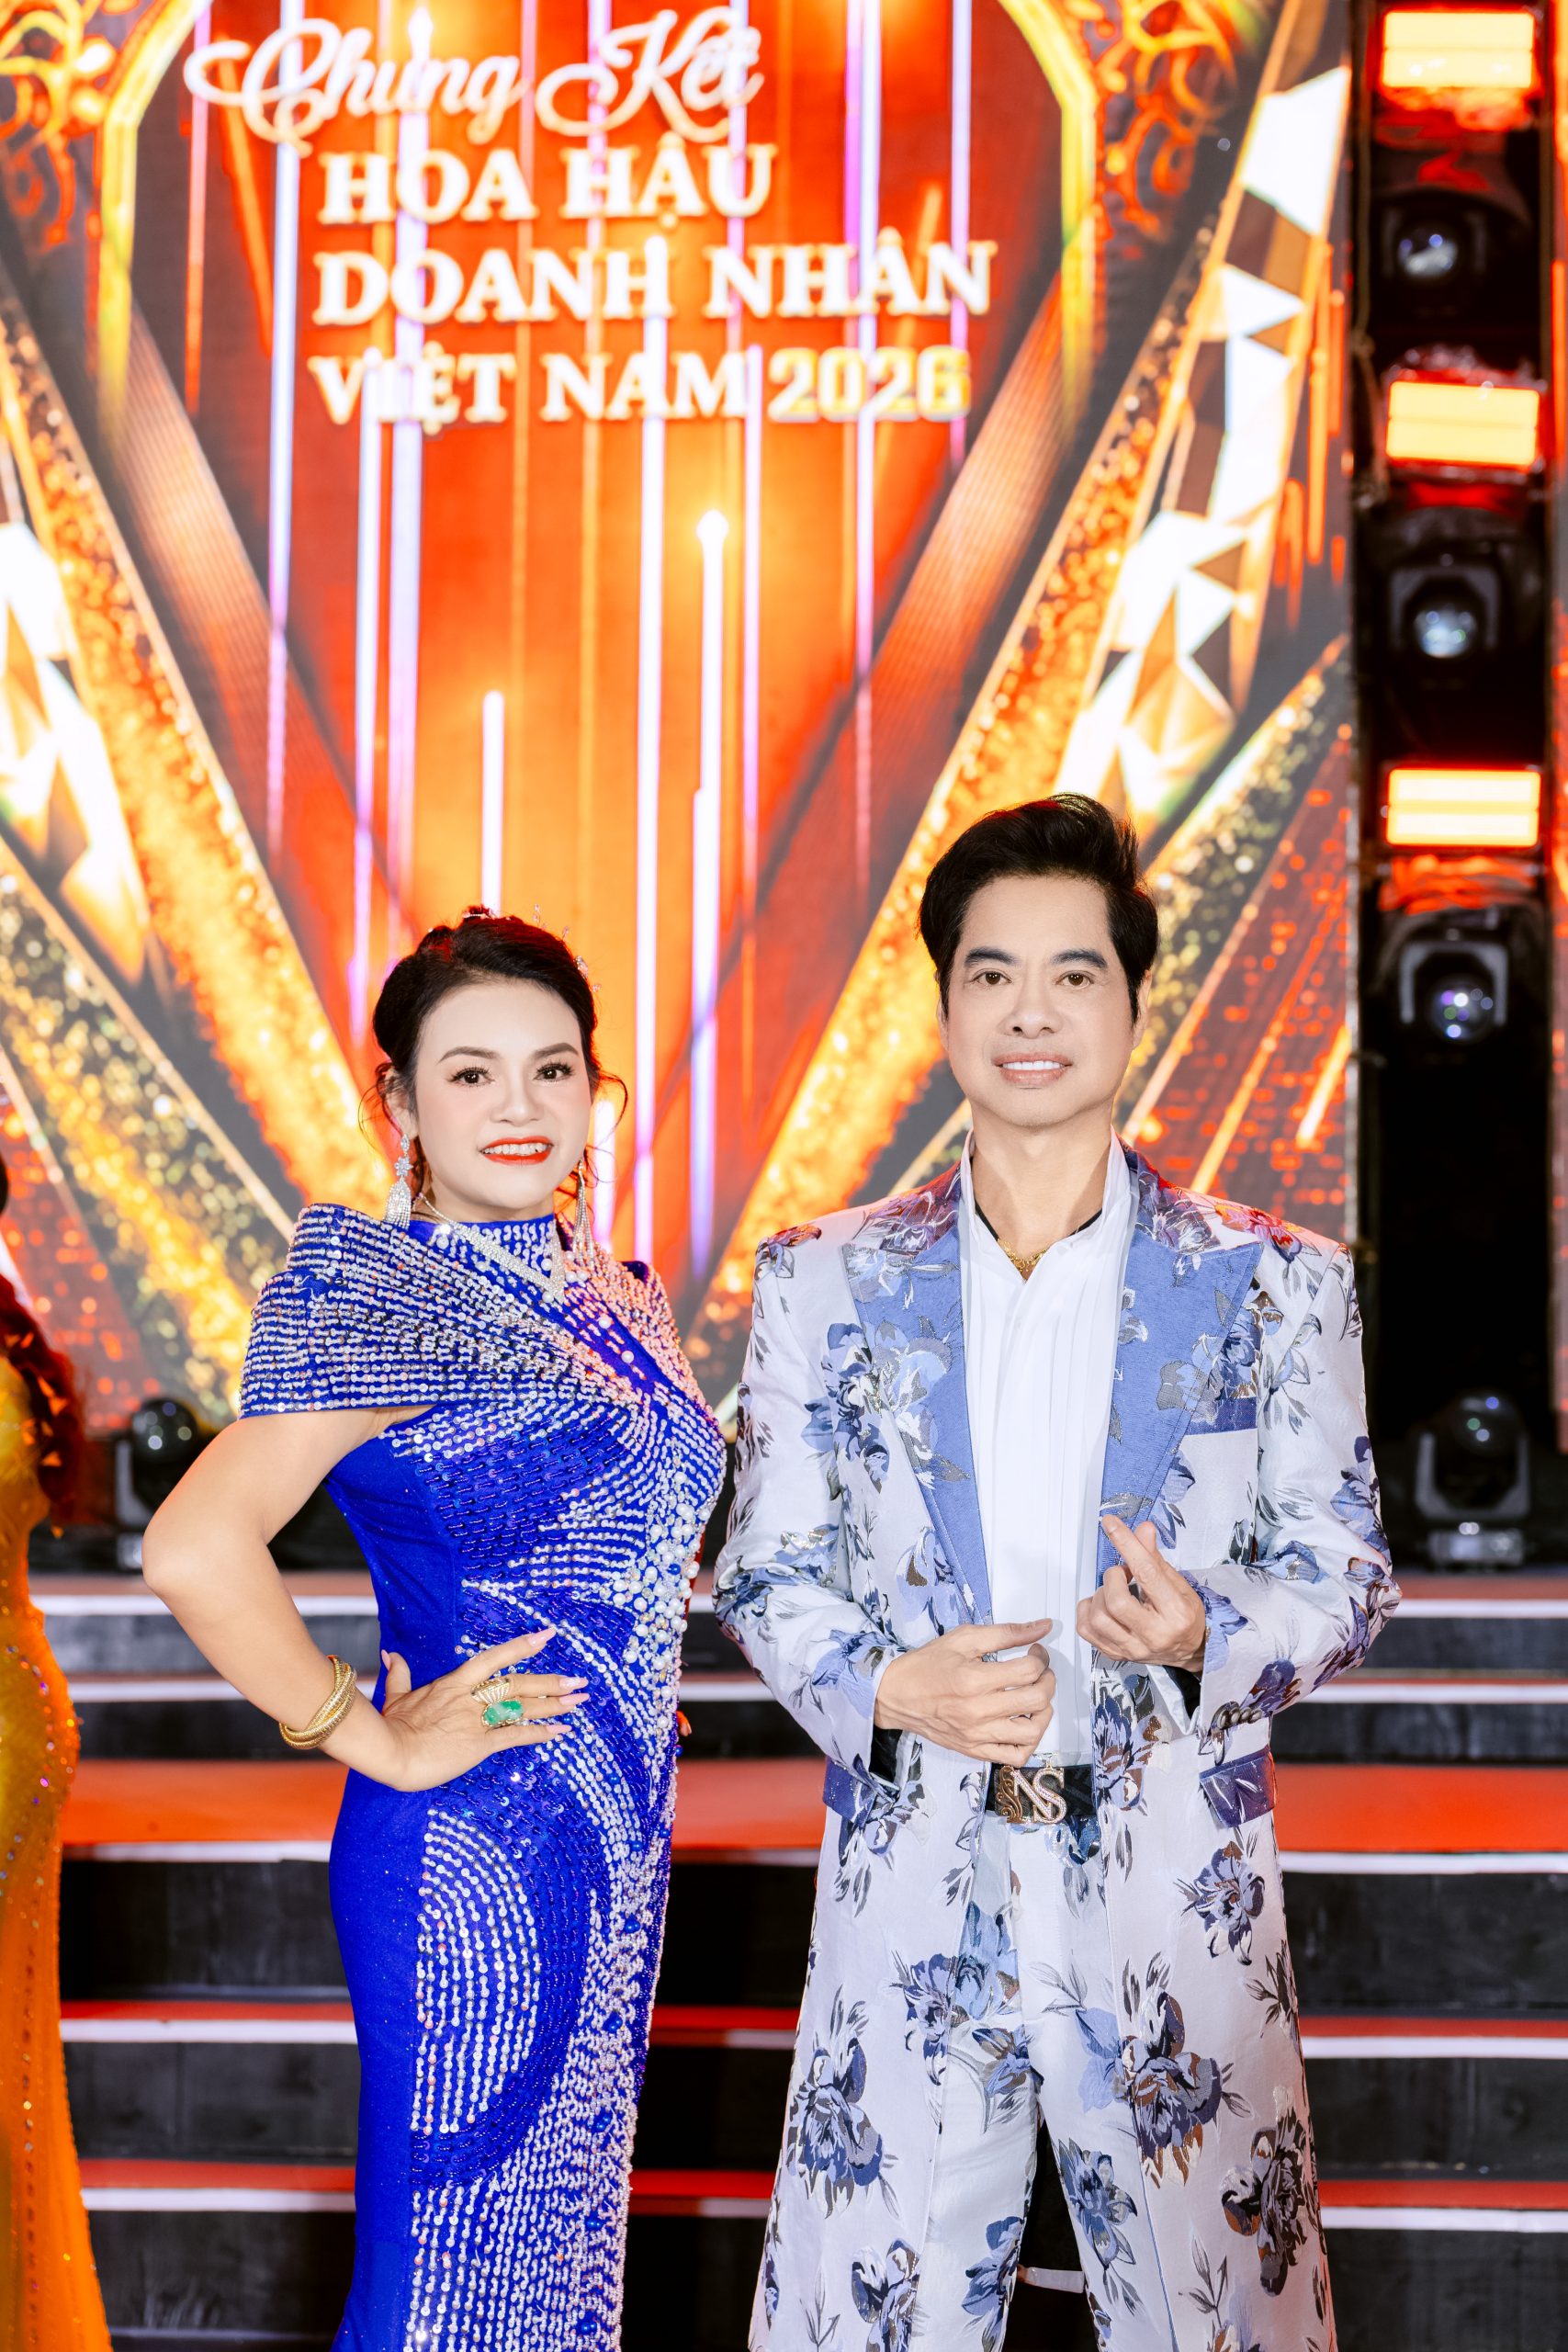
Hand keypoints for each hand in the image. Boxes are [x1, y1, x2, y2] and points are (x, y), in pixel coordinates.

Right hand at [356, 1629, 589, 1790]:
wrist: (389, 1751)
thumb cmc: (390, 1726)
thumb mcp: (395, 1695)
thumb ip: (399, 1673)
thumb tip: (391, 1654)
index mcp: (453, 1683)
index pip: (494, 1658)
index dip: (521, 1646)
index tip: (547, 1636)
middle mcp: (470, 1697)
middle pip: (517, 1683)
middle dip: (550, 1682)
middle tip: (580, 1681)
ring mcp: (477, 1720)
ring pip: (522, 1706)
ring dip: (553, 1704)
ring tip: (579, 1701)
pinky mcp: (479, 1744)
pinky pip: (515, 1735)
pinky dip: (539, 1732)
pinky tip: (560, 1731)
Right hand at [874, 1617, 1055, 1764]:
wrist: (895, 1695)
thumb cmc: (928, 1664)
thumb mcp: (964, 1638)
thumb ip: (1006, 1633)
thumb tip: (1044, 1626)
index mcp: (974, 1679)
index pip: (1028, 1671)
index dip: (1041, 1658)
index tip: (1035, 1652)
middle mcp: (977, 1711)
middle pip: (1036, 1700)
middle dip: (1047, 1681)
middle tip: (1039, 1672)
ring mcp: (977, 1735)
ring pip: (1031, 1733)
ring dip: (1043, 1712)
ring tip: (1034, 1698)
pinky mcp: (974, 1750)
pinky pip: (1014, 1756)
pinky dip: (1028, 1742)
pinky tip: (1023, 1723)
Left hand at [1077, 1516, 1206, 1672]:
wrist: (1192, 1650)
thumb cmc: (1186, 1616)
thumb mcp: (1179, 1585)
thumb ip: (1155, 1558)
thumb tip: (1143, 1530)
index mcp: (1176, 1613)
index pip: (1147, 1573)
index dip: (1127, 1544)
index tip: (1112, 1524)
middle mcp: (1155, 1635)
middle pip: (1117, 1601)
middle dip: (1112, 1578)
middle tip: (1121, 1573)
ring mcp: (1134, 1648)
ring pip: (1098, 1618)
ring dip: (1099, 1595)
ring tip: (1112, 1591)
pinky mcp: (1118, 1654)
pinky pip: (1086, 1630)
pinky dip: (1087, 1611)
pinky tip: (1101, 1605)